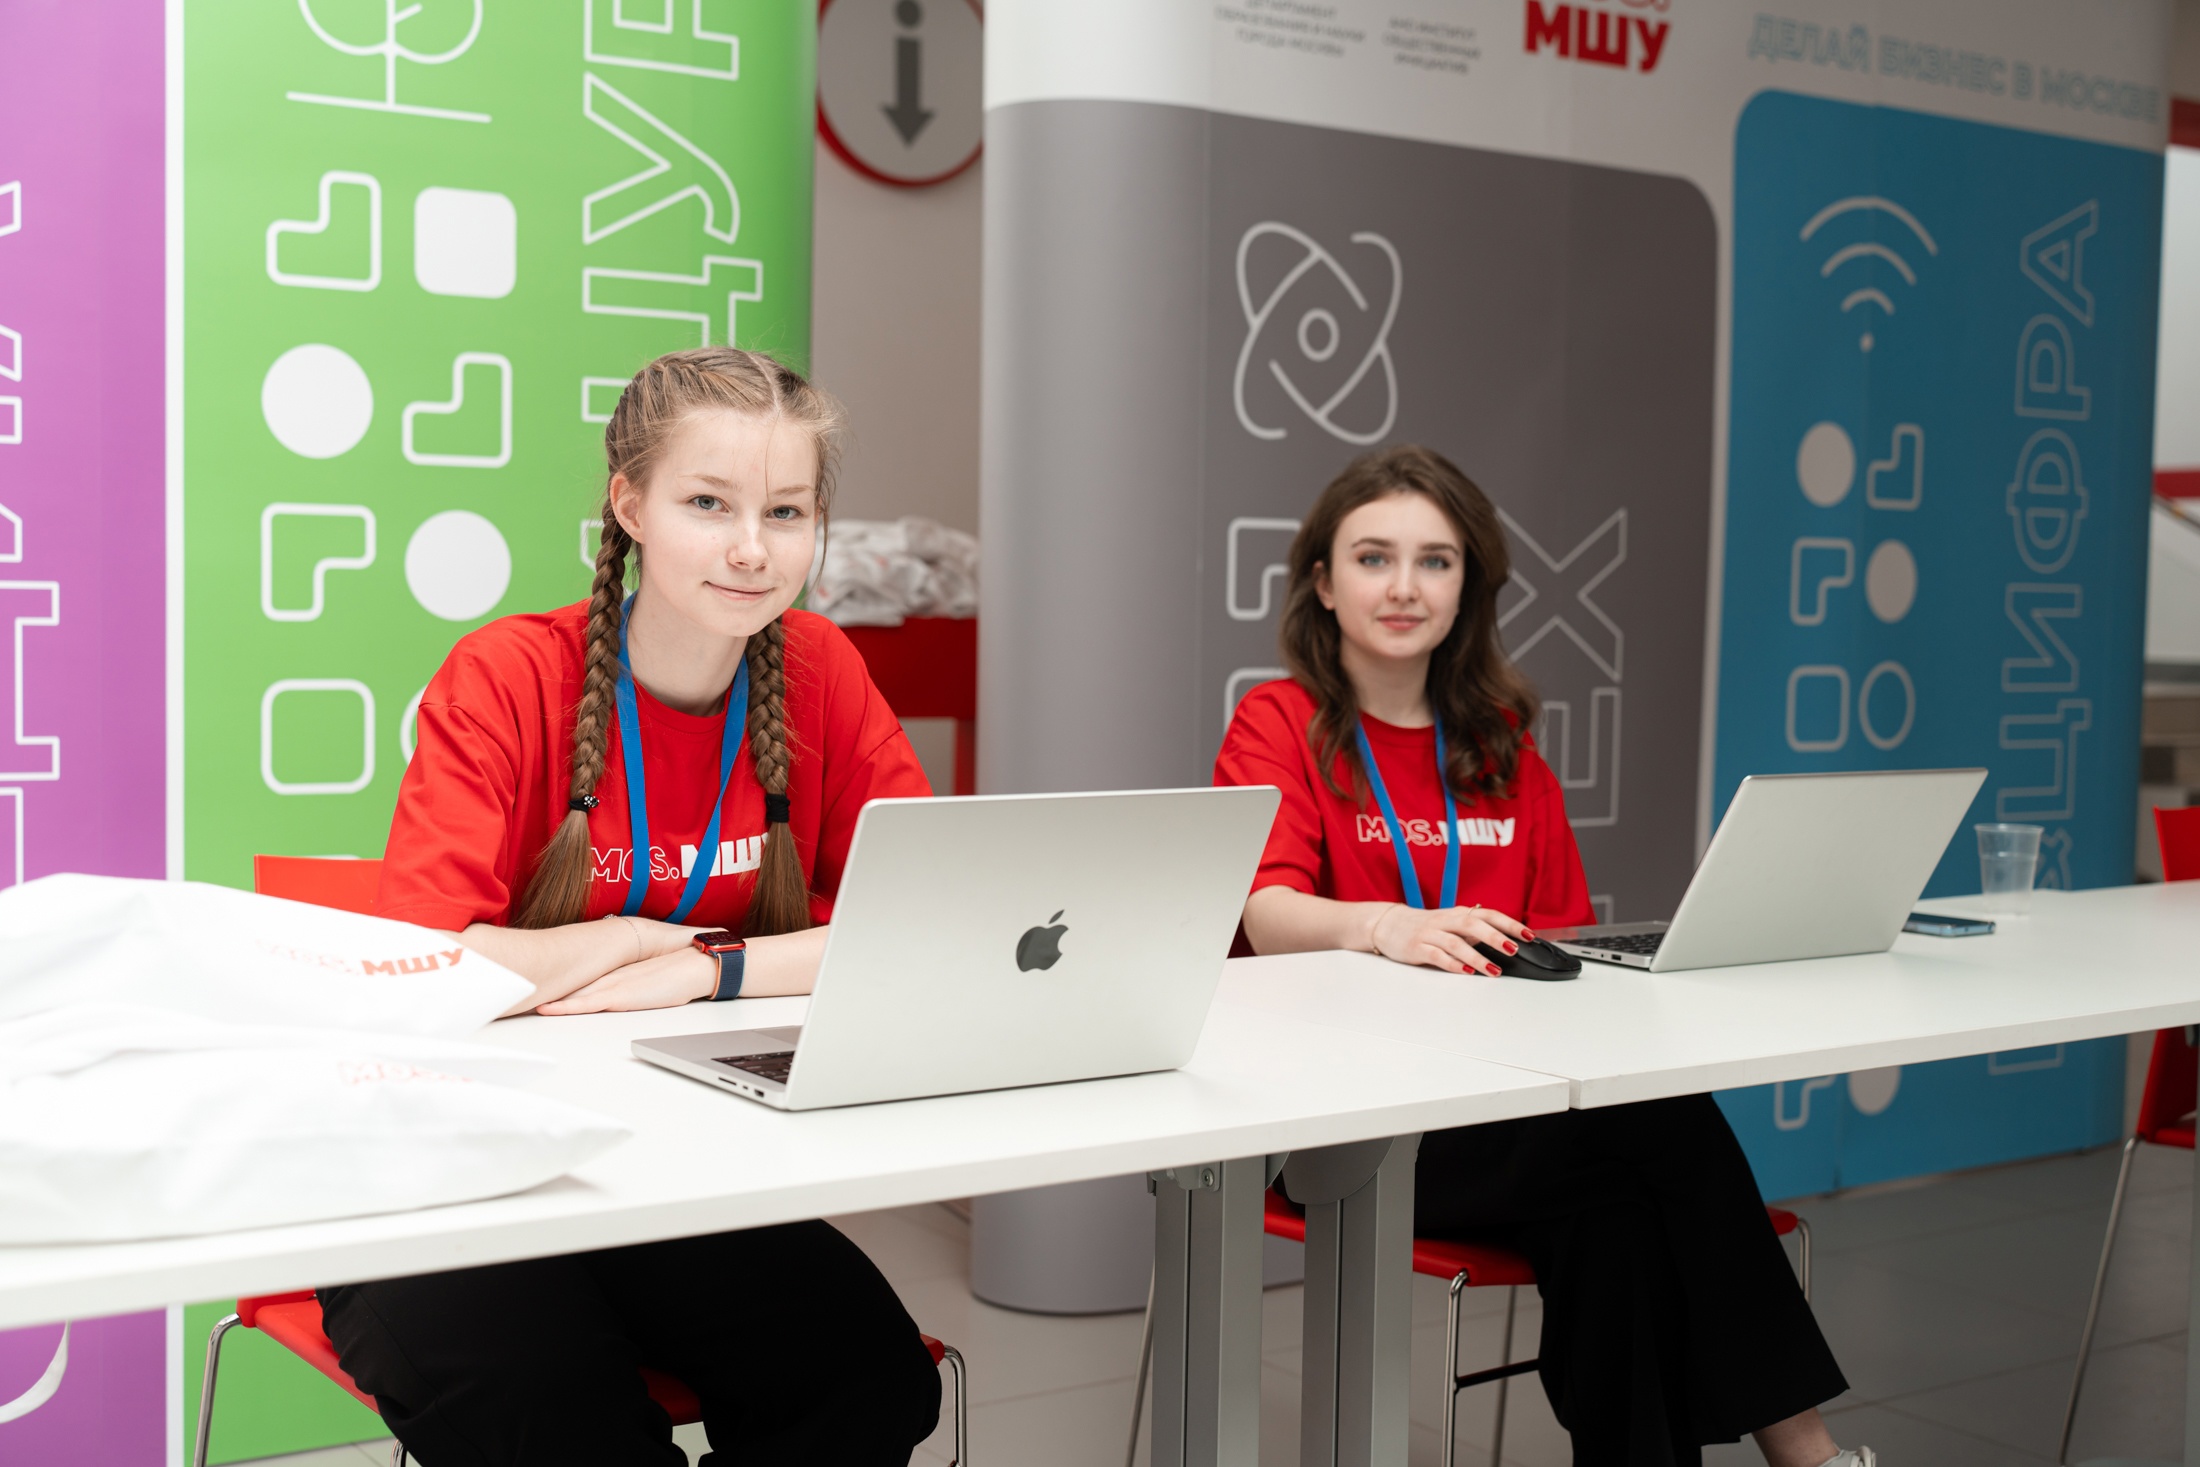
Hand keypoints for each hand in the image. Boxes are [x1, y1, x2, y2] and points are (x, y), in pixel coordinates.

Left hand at [536, 947, 715, 1014]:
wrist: (696, 967)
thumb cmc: (677, 975)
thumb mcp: (645, 980)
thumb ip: (625, 984)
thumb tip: (609, 992)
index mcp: (611, 971)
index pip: (574, 975)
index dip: (549, 979)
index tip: (525, 981)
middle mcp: (606, 976)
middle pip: (565, 981)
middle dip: (539, 986)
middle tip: (509, 988)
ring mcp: (612, 985)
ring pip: (570, 993)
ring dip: (546, 996)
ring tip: (518, 999)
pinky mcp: (620, 996)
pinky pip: (588, 1004)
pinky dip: (567, 1007)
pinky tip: (549, 1009)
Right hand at [1368, 903, 1531, 975]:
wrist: (1389, 924)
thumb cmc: (1426, 926)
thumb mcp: (1453, 924)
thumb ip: (1475, 931)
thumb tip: (1505, 941)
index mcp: (1458, 914)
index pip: (1488, 915)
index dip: (1509, 924)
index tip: (1528, 935)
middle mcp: (1446, 921)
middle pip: (1473, 925)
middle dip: (1495, 937)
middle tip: (1513, 949)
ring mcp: (1431, 934)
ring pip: (1456, 943)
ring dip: (1477, 957)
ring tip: (1494, 970)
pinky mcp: (1418, 948)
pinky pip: (1437, 956)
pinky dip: (1454, 964)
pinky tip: (1466, 972)